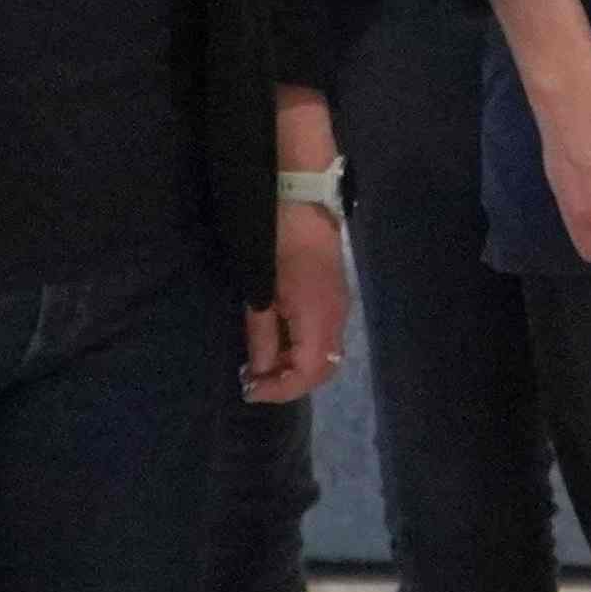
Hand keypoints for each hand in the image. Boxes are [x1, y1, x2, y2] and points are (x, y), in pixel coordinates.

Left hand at [242, 198, 350, 404]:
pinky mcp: (336, 301)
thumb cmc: (276, 243)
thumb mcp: (260, 291)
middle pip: (322, 370)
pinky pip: (325, 340)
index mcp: (319, 319)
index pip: (307, 372)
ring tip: (264, 364)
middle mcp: (337, 320)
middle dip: (289, 383)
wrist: (303, 202)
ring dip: (296, 368)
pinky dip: (304, 352)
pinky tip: (280, 343)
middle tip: (256, 381)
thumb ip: (263, 334)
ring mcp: (340, 310)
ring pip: (326, 357)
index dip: (279, 389)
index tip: (250, 389)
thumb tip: (259, 369)